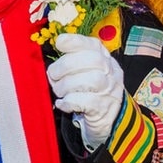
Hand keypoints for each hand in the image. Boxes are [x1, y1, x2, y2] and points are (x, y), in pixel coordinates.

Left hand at [46, 33, 124, 148]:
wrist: (107, 121)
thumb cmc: (89, 93)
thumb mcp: (85, 73)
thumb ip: (72, 63)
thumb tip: (51, 62)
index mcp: (105, 60)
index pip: (94, 44)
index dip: (75, 41)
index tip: (59, 43)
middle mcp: (110, 73)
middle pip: (92, 60)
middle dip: (66, 65)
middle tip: (53, 75)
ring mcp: (109, 91)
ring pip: (90, 80)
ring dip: (66, 85)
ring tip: (59, 91)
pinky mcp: (102, 109)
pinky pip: (85, 101)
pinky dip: (69, 101)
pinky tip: (63, 103)